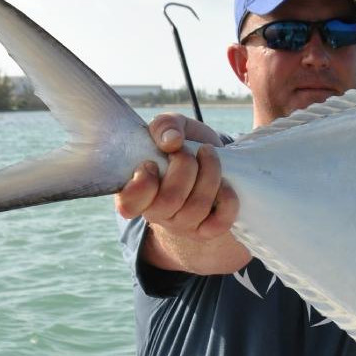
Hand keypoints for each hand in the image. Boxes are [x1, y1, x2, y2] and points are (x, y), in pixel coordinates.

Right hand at [115, 113, 237, 240]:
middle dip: (184, 167)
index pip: (128, 205)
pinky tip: (225, 183)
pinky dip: (227, 197)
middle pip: (169, 200)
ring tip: (209, 154)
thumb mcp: (170, 128)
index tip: (151, 162)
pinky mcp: (208, 230)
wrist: (212, 161)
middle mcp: (156, 213)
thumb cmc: (183, 145)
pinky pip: (220, 221)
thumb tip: (171, 141)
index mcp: (135, 192)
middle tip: (187, 151)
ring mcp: (183, 225)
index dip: (142, 184)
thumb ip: (164, 125)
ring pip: (197, 207)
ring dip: (209, 173)